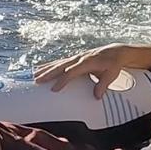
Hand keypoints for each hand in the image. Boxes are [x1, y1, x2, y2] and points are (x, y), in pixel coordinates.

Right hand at [34, 44, 150, 98]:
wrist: (115, 52)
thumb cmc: (113, 64)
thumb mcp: (112, 74)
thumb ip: (103, 85)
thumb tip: (97, 97)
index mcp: (88, 62)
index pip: (72, 72)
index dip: (63, 80)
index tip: (54, 89)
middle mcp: (80, 58)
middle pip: (61, 66)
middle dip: (49, 74)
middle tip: (37, 81)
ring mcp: (76, 57)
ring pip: (58, 63)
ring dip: (46, 69)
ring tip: (34, 76)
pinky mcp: (74, 58)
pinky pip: (60, 62)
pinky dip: (49, 65)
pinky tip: (40, 69)